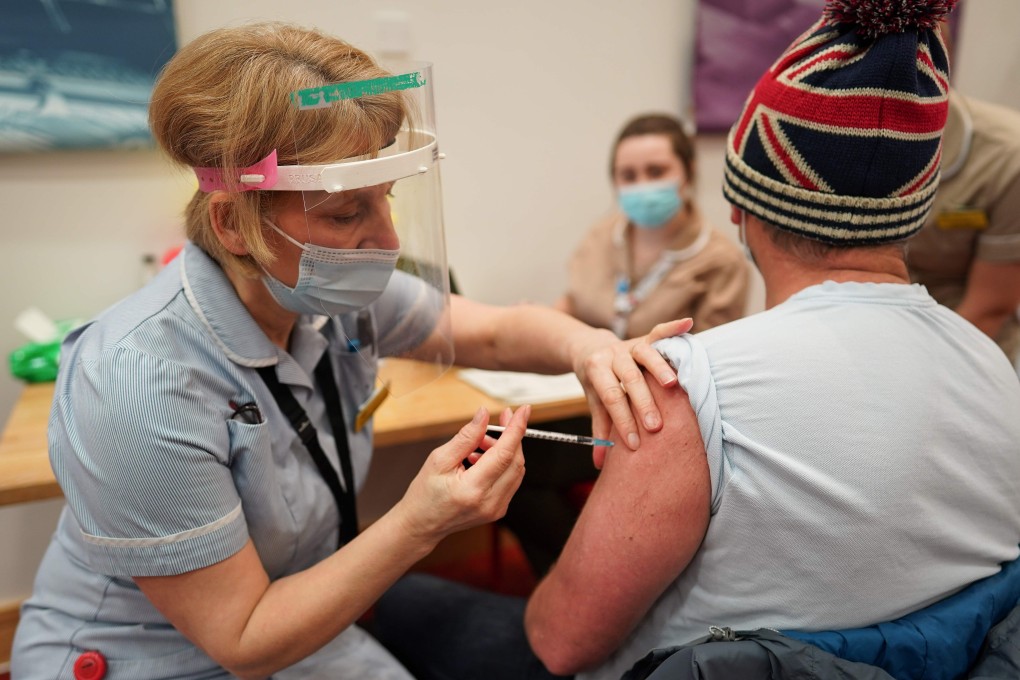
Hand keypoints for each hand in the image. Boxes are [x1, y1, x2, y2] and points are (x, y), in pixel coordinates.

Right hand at [396, 405, 528, 543]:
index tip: (523, 411)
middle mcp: (489, 502)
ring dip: (505, 450)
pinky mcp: (499, 509)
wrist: (422, 524)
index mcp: (472, 490)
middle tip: (501, 419)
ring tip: (481, 443)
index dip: (516, 429)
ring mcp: (496, 509)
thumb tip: (484, 415)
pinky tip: (482, 459)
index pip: (504, 454)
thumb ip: (466, 437)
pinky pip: (511, 480)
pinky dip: (502, 464)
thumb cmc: (426, 493)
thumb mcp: (439, 459)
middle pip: (516, 461)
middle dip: (512, 435)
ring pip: (516, 470)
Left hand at [572, 318, 692, 468]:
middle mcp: (612, 355)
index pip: (610, 397)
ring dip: (659, 368)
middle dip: (643, 403)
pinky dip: (673, 328)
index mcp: (596, 370)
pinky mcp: (644, 337)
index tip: (634, 444)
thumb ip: (600, 429)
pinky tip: (688, 324)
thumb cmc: (597, 382)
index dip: (622, 421)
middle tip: (655, 426)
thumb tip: (599, 464)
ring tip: (673, 386)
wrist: (589, 348)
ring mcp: (629, 344)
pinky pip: (659, 331)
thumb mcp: (594, 402)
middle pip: (629, 378)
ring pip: (644, 353)